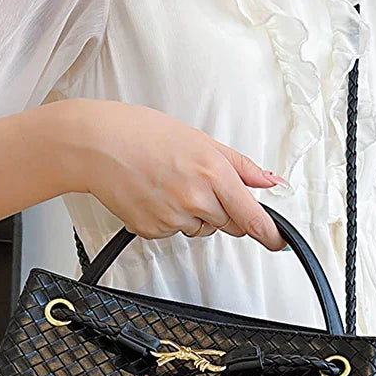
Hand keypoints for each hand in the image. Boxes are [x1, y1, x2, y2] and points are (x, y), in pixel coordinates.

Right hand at [61, 99, 287, 250]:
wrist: (97, 145)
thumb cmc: (143, 134)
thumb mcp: (200, 141)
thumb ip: (239, 166)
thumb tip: (269, 180)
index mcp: (212, 173)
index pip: (250, 215)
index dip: (268, 233)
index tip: (278, 241)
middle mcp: (195, 199)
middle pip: (228, 224)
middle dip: (222, 210)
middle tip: (198, 185)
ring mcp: (173, 218)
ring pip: (200, 229)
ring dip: (194, 215)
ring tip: (169, 185)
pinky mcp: (152, 230)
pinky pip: (173, 232)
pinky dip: (169, 219)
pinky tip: (154, 195)